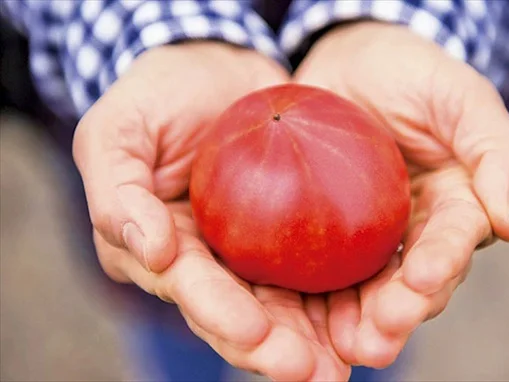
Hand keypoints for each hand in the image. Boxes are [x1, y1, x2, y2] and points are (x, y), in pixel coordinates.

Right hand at [74, 42, 348, 379]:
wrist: (213, 66)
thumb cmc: (157, 94)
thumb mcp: (116, 131)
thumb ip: (118, 193)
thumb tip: (151, 252)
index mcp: (160, 250)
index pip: (190, 290)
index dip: (220, 316)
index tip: (257, 335)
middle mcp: (207, 263)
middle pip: (241, 314)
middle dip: (276, 349)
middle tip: (316, 373)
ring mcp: (250, 251)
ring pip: (285, 304)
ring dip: (316, 338)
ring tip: (351, 362)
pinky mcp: (289, 232)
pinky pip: (317, 265)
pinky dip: (342, 292)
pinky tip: (373, 311)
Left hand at [294, 22, 508, 366]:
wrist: (350, 62)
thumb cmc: (411, 72)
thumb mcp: (460, 97)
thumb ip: (495, 152)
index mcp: (456, 205)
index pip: (454, 241)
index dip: (441, 262)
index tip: (421, 279)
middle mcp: (416, 232)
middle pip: (413, 282)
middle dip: (399, 311)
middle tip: (377, 336)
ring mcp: (370, 237)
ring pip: (368, 289)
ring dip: (357, 322)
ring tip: (342, 345)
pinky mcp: (328, 234)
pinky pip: (321, 269)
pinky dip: (313, 297)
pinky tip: (295, 318)